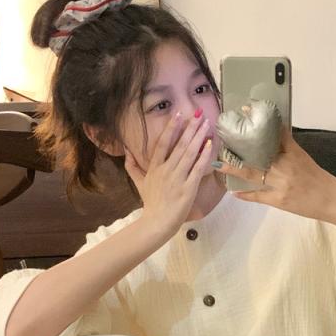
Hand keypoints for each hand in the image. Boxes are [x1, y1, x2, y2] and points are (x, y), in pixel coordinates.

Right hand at [124, 111, 215, 240]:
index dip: (171, 127)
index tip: (178, 113)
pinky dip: (204, 156)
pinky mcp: (188, 187)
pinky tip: (210, 144)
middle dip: (190, 127)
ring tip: (206, 123)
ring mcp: (178, 178)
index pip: (163, 143)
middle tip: (198, 113)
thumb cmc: (151, 203)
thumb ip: (132, 166)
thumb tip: (125, 151)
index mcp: (155, 167)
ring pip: (189, 153)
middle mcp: (166, 170)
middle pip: (179, 145)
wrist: (157, 222)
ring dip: (198, 137)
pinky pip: (197, 168)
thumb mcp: (139, 183)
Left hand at [216, 113, 335, 220]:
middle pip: (258, 153)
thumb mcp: (303, 157)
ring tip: (219, 165)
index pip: (275, 134)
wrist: (331, 200)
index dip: (259, 123)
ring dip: (235, 170)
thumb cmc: (317, 178)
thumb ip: (287, 146)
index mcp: (292, 152)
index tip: (245, 111)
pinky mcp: (279, 200)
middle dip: (240, 147)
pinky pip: (258, 196)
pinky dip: (245, 194)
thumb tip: (272, 133)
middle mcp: (285, 166)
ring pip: (253, 174)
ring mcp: (280, 183)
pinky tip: (234, 191)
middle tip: (223, 140)